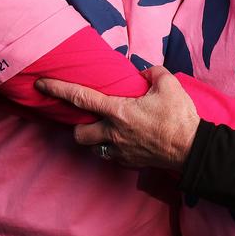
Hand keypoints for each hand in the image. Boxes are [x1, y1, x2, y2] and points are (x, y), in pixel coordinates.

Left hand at [37, 66, 199, 170]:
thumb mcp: (168, 84)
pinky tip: (122, 140)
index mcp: (118, 110)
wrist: (193, 149)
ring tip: (105, 129)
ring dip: (94, 139)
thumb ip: (152, 72)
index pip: (80, 98)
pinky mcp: (129, 163)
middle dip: (77, 127)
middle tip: (86, 118)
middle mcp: (113, 133)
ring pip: (93, 148)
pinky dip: (111, 148)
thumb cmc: (179, 116)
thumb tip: (144, 72)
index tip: (42, 84)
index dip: (58, 89)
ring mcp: (120, 151)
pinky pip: (111, 156)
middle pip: (78, 134)